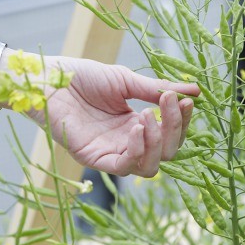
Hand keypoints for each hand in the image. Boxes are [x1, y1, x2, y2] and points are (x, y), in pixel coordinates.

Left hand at [29, 56, 199, 176]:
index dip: (182, 121)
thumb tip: (196, 91)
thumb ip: (158, 90)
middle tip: (168, 102)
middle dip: (173, 129)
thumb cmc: (82, 77)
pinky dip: (136, 150)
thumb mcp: (126, 81)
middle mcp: (127, 142)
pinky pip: (124, 167)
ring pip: (149, 167)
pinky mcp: (94, 159)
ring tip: (147, 116)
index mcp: (136, 123)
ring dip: (156, 142)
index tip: (187, 100)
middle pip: (165, 153)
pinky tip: (136, 128)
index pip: (170, 133)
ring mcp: (111, 152)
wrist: (49, 78)